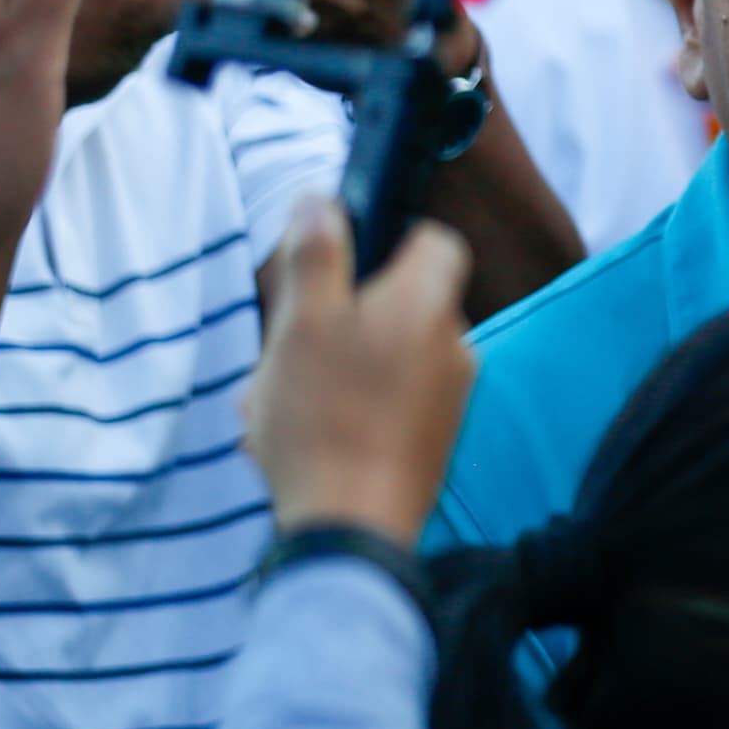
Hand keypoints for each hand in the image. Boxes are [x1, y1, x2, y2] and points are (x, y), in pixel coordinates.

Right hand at [244, 198, 475, 543]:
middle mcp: (454, 346)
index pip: (434, 241)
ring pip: (376, 360)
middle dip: (331, 321)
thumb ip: (316, 254)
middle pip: (392, 304)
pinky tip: (290, 441)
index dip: (384, 244)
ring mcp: (448, 399)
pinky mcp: (431, 442)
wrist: (352, 529)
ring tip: (273, 408)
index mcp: (431, 304)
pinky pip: (382, 406)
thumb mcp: (302, 322)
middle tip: (281, 356)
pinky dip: (339, 412)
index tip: (336, 269)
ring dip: (323, 372)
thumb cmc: (325, 419)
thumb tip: (320, 199)